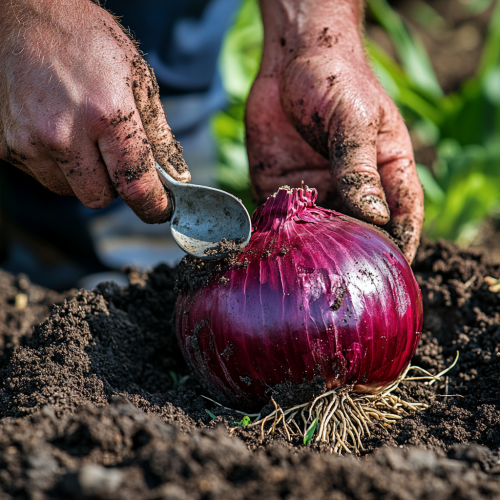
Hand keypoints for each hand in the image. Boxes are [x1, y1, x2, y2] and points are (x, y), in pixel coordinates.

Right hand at [0, 0, 189, 223]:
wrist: (28, 12)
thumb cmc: (89, 41)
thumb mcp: (139, 79)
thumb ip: (159, 135)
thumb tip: (176, 177)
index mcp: (106, 114)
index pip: (135, 185)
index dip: (153, 205)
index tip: (160, 209)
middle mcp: (63, 133)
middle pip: (99, 198)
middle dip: (115, 187)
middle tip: (118, 160)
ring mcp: (29, 141)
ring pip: (69, 191)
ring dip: (84, 177)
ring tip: (85, 138)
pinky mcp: (6, 145)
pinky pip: (43, 177)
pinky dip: (58, 166)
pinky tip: (60, 134)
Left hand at [246, 0, 423, 261]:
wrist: (291, 60)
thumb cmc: (338, 81)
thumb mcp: (355, 123)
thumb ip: (358, 168)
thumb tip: (373, 217)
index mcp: (385, 173)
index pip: (401, 219)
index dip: (398, 246)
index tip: (389, 272)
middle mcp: (352, 189)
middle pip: (356, 233)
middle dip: (348, 256)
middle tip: (337, 280)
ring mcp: (315, 190)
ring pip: (317, 232)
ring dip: (310, 249)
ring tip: (302, 267)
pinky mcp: (280, 187)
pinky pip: (280, 218)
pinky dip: (276, 233)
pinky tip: (271, 245)